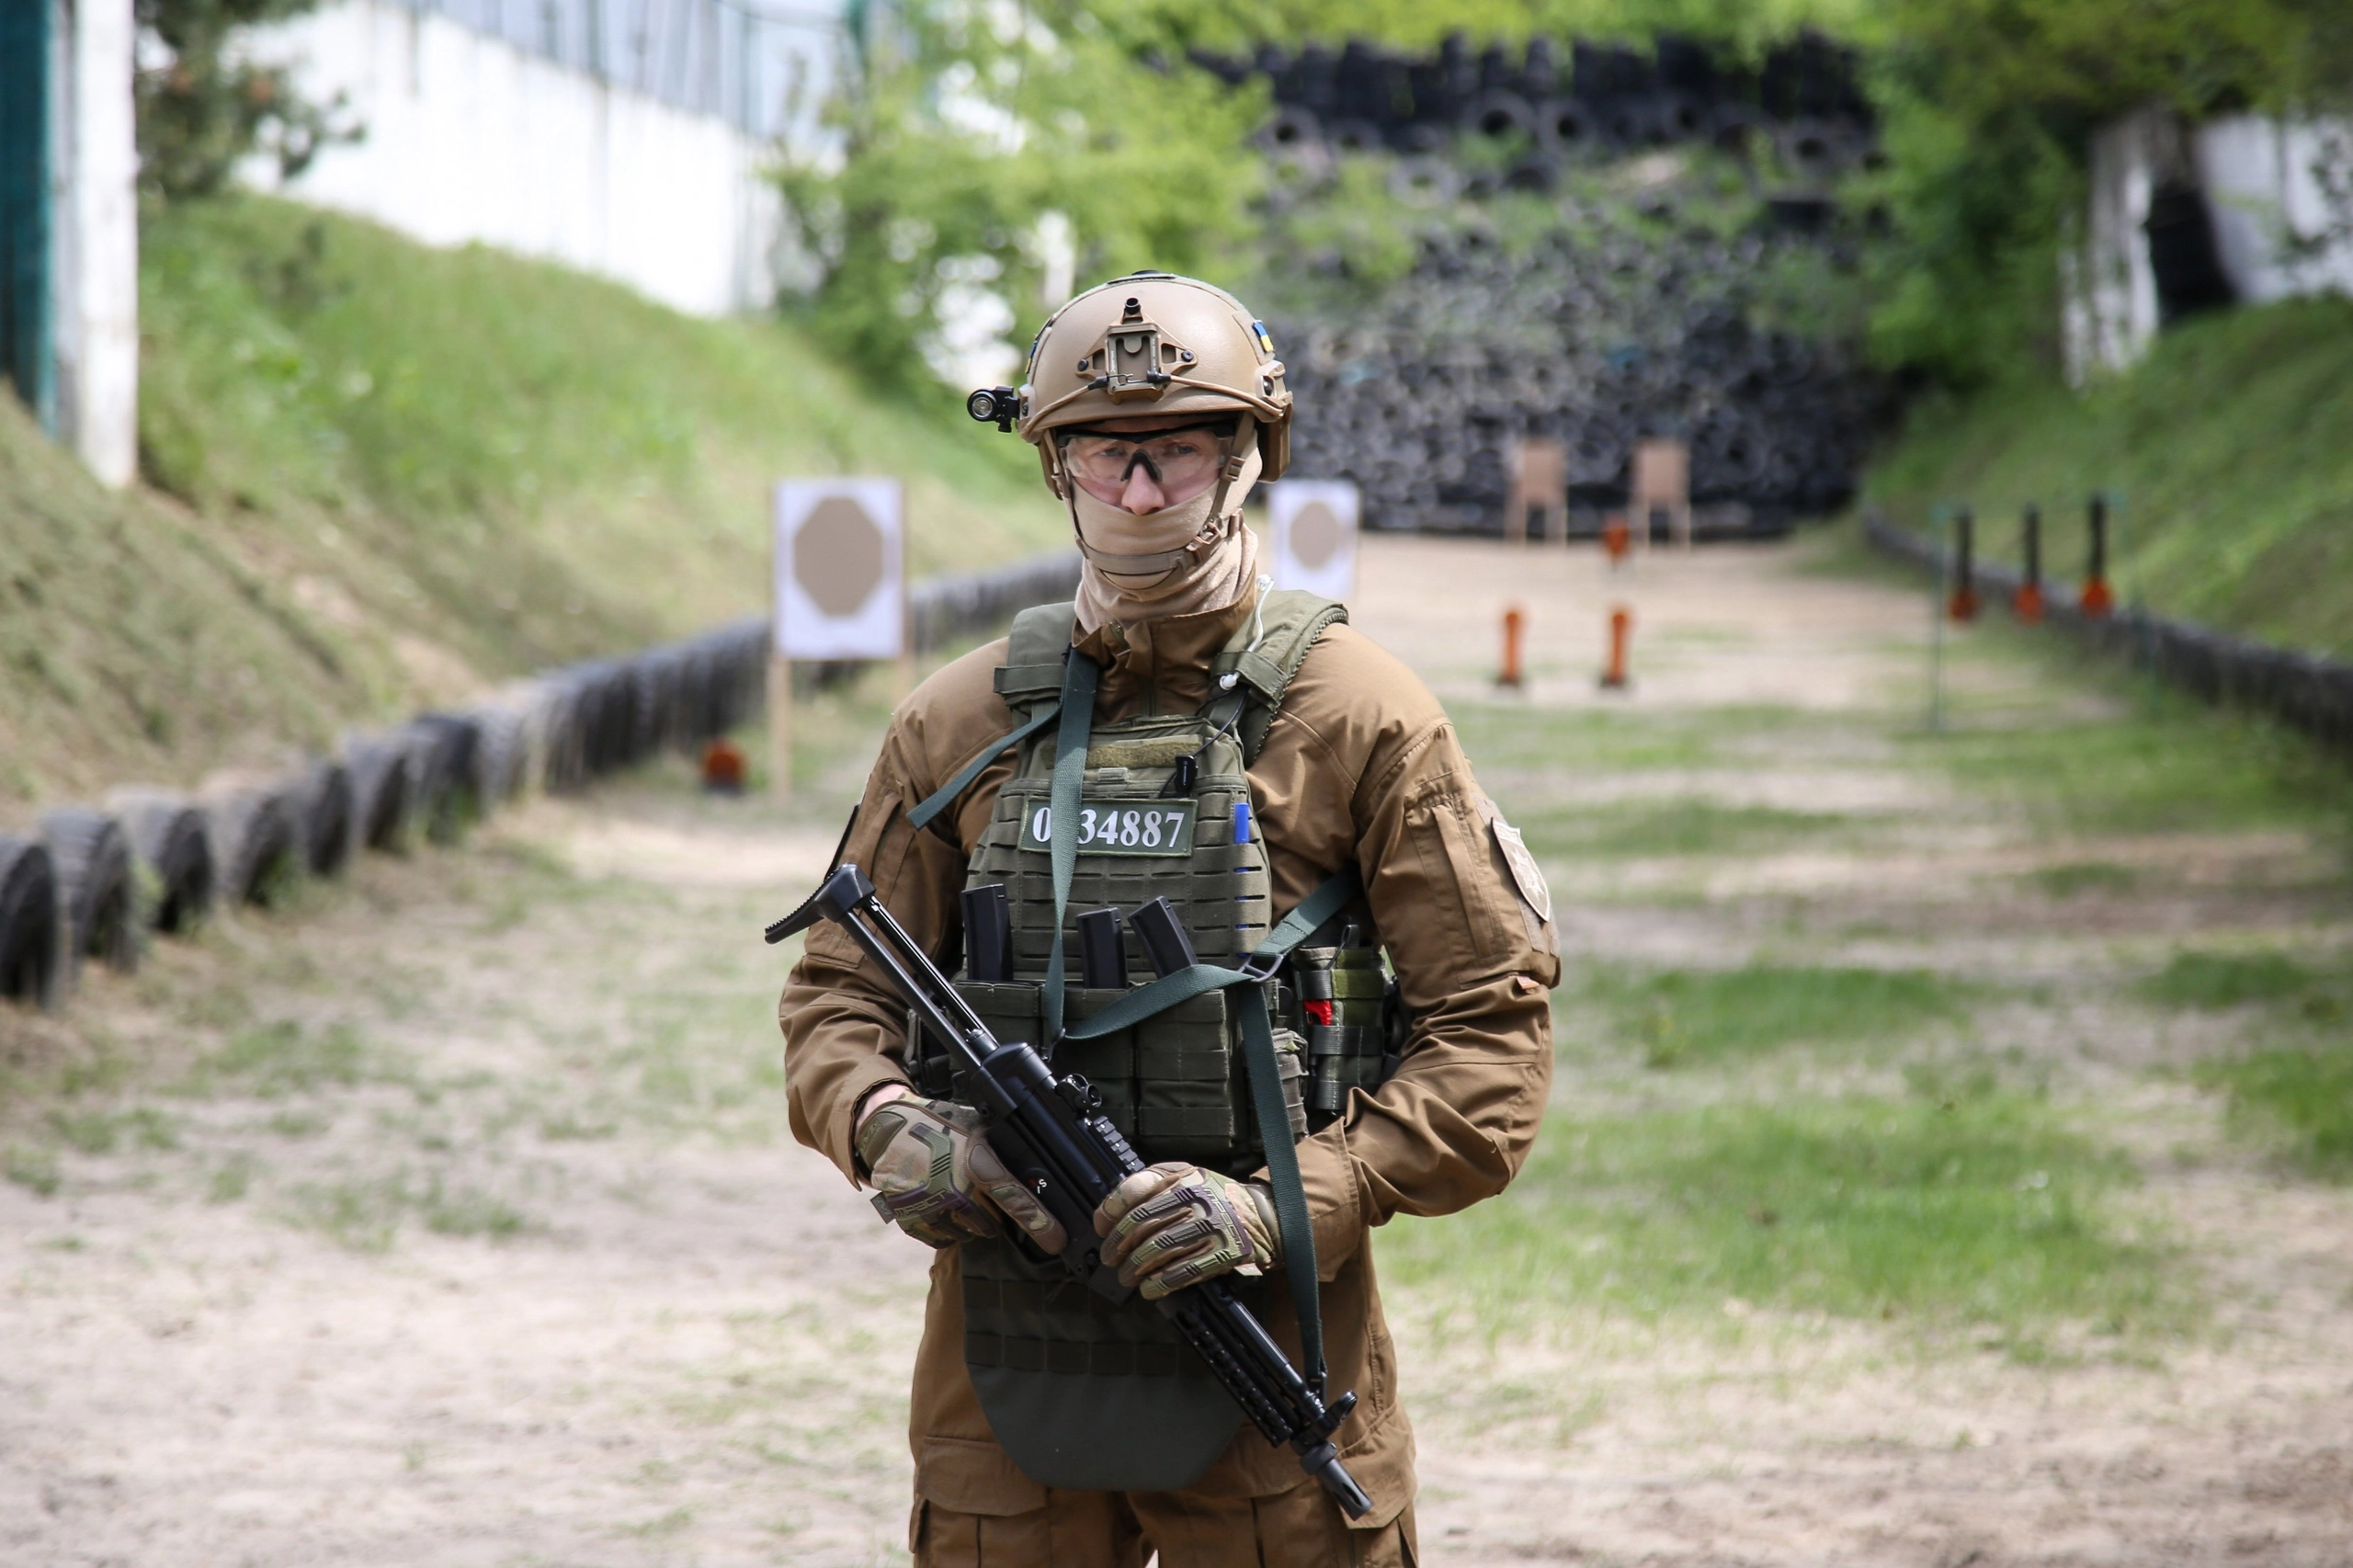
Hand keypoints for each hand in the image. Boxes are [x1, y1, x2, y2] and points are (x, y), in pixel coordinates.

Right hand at [854, 1087, 1067, 1252]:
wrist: (887, 1129)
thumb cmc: (939, 1125)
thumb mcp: (977, 1127)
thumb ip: (1001, 1151)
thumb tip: (1037, 1172)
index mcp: (977, 1164)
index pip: (1016, 1199)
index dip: (1040, 1223)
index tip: (1056, 1241)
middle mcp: (955, 1190)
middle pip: (991, 1225)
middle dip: (992, 1215)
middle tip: (977, 1193)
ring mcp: (931, 1208)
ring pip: (967, 1234)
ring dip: (968, 1222)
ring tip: (954, 1193)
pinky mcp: (912, 1220)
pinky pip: (942, 1239)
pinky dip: (945, 1228)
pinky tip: (937, 1204)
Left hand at [1094, 1162, 1278, 1300]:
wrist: (1263, 1216)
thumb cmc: (1215, 1197)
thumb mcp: (1186, 1177)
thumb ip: (1151, 1185)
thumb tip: (1110, 1213)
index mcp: (1182, 1177)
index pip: (1136, 1191)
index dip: (1111, 1211)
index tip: (1102, 1228)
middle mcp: (1196, 1198)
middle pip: (1143, 1224)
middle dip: (1119, 1245)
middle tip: (1110, 1257)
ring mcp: (1210, 1225)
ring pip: (1159, 1249)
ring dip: (1136, 1267)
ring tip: (1126, 1276)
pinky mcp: (1223, 1252)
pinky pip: (1184, 1271)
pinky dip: (1161, 1283)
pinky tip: (1150, 1288)